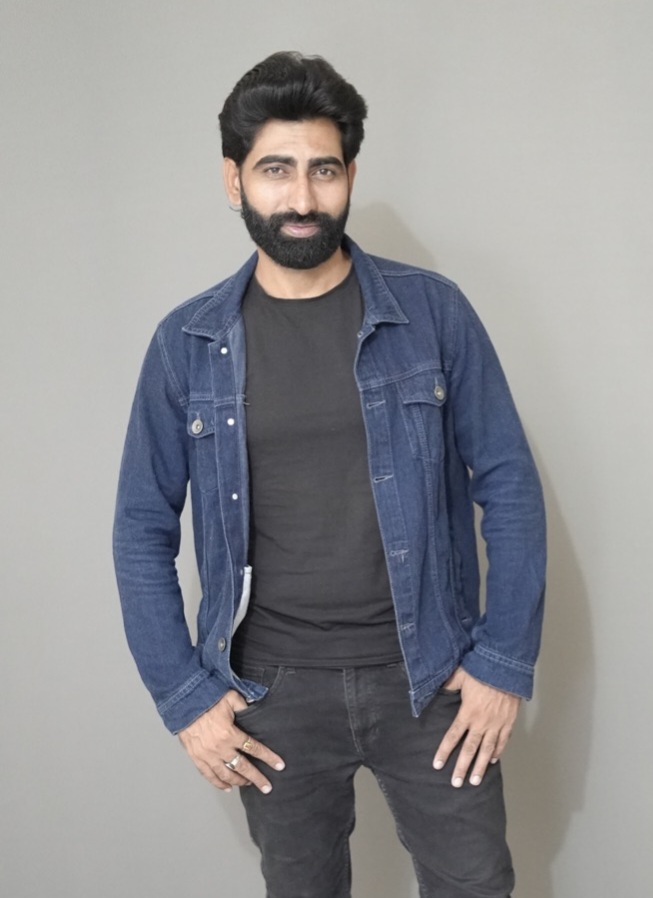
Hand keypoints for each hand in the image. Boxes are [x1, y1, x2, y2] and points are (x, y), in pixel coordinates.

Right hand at [178, 690, 284, 793]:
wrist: (183, 702)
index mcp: (230, 733)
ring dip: (239, 781)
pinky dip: (218, 783)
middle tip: (267, 787)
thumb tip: (257, 708)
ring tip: (248, 784)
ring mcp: (207, 755)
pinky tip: (227, 787)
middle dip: (257, 778)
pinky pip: (208, 775)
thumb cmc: (207, 698)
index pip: (254, 748)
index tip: (279, 765)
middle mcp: (220, 748)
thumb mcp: (231, 697)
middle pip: (242, 767)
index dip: (268, 757)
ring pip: (226, 775)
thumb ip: (245, 706)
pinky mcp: (196, 757)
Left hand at [433, 668, 519, 787]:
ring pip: (487, 750)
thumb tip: (437, 689)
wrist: (507, 668)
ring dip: (480, 767)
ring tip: (475, 781)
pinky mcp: (508, 723)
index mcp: (467, 713)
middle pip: (469, 749)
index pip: (452, 736)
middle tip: (456, 783)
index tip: (438, 765)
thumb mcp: (460, 675)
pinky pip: (502, 741)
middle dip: (462, 768)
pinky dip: (498, 752)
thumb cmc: (482, 670)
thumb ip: (448, 685)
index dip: (444, 751)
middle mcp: (481, 723)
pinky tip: (492, 761)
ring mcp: (496, 725)